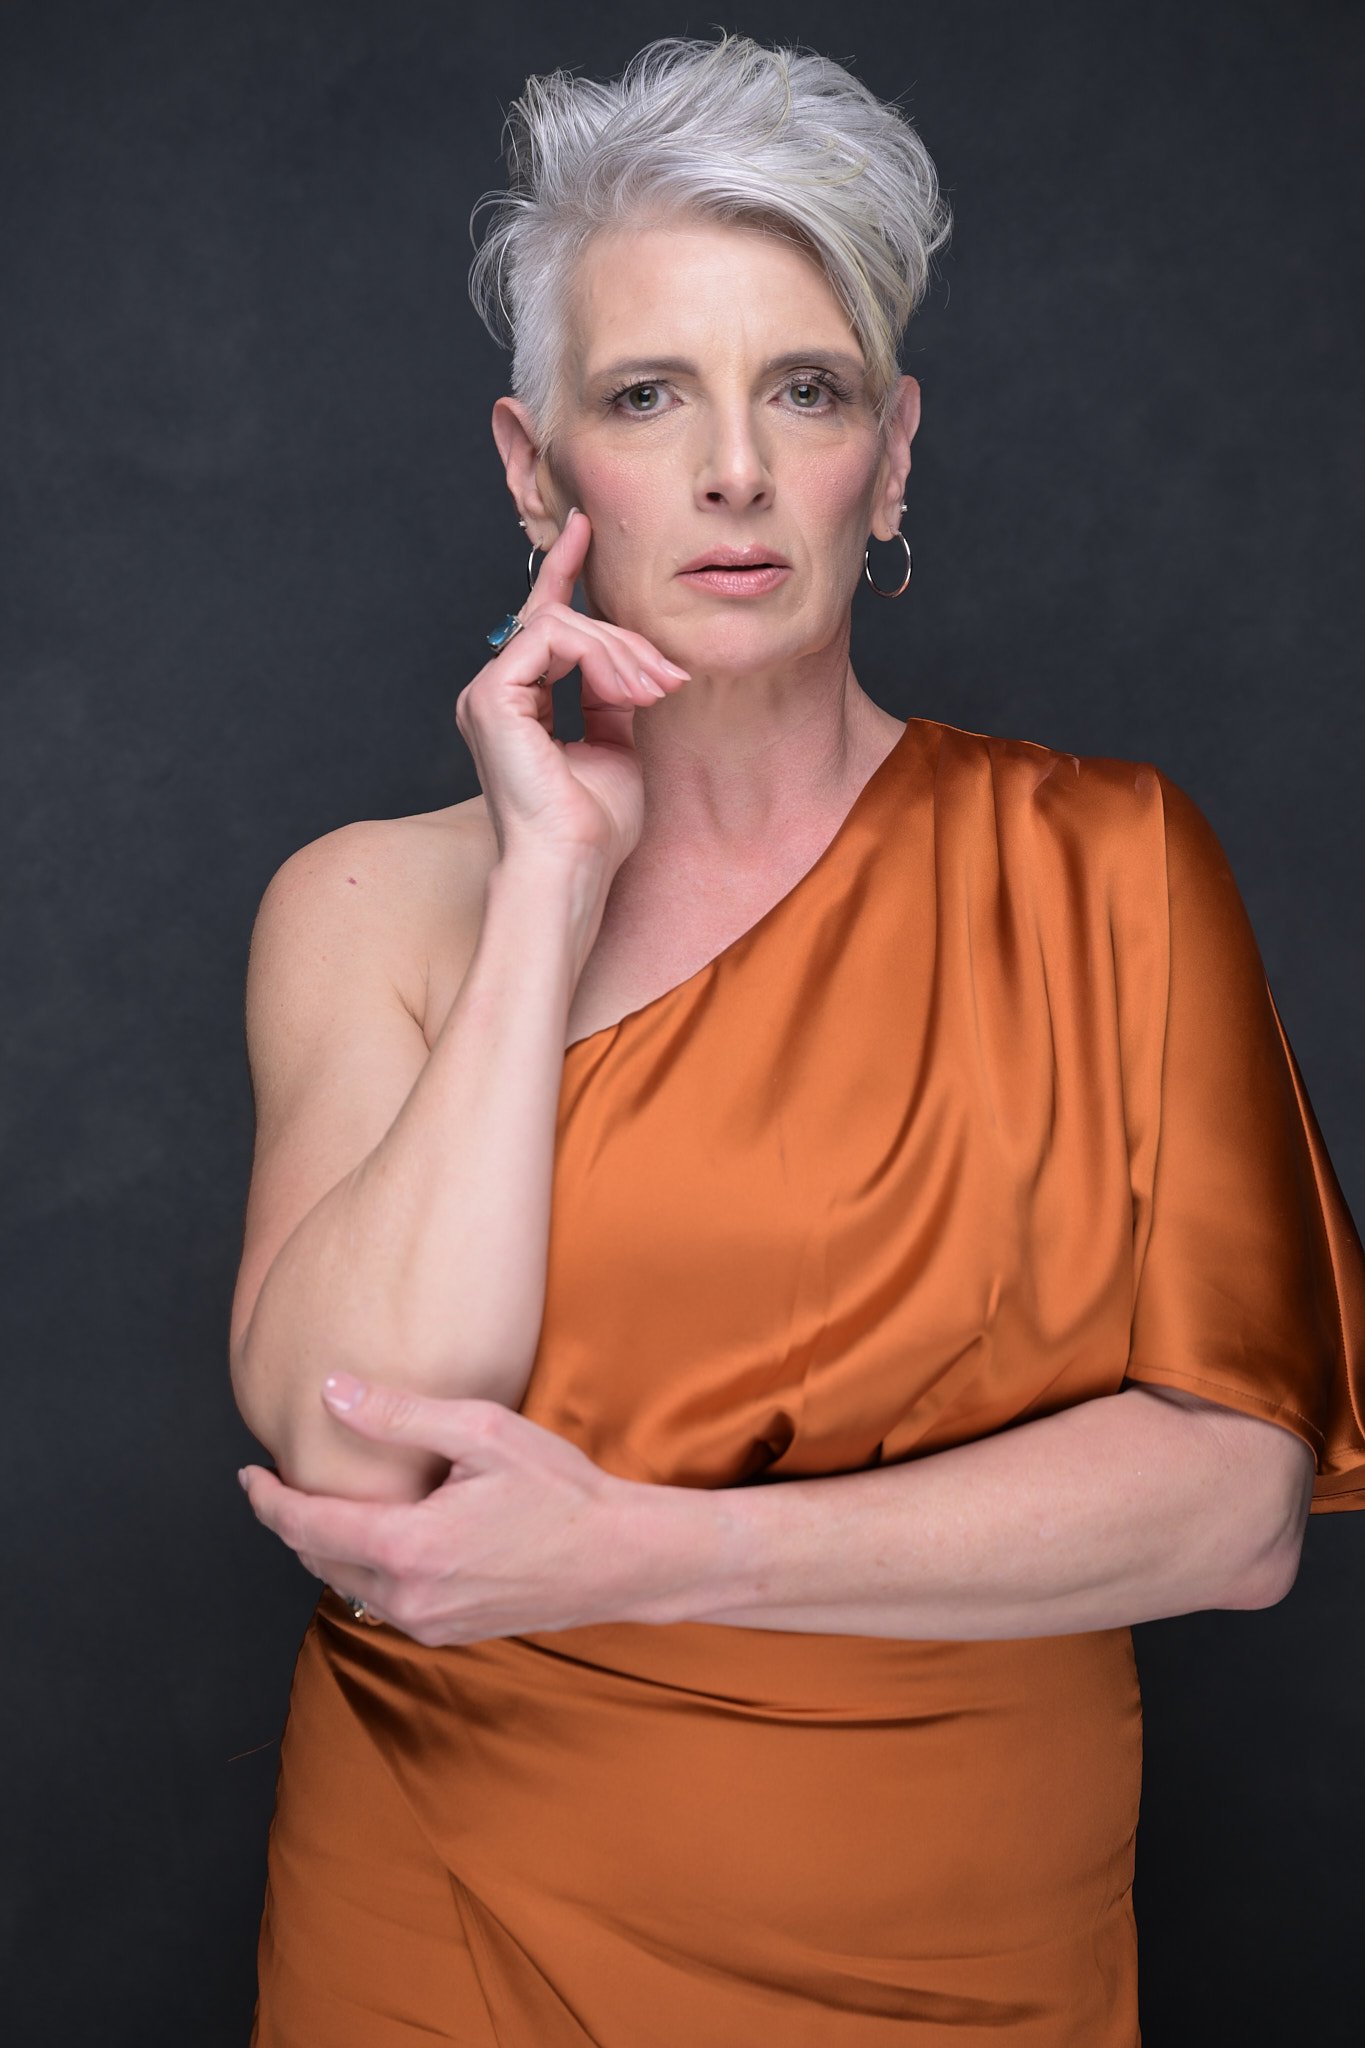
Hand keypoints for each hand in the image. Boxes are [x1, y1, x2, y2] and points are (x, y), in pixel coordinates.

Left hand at [237, 1372, 644, 1644]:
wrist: (620, 1559)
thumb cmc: (561, 1491)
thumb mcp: (483, 1433)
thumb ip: (399, 1415)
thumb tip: (331, 1392)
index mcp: (408, 1548)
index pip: (306, 1527)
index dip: (267, 1500)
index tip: (248, 1473)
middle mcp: (409, 1597)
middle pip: (317, 1559)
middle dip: (293, 1521)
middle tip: (285, 1480)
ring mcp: (428, 1623)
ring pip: (347, 1584)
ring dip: (327, 1546)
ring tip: (328, 1503)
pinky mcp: (448, 1633)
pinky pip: (383, 1601)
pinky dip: (365, 1568)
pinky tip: (380, 1535)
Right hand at [457, 507, 689, 876]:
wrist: (573, 868)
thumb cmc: (594, 828)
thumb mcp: (619, 749)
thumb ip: (615, 701)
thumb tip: (636, 665)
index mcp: (518, 704)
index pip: (542, 623)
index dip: (564, 572)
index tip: (584, 529)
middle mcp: (494, 694)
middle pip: (561, 621)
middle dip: (625, 640)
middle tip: (670, 677)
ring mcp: (487, 693)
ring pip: (560, 624)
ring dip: (620, 652)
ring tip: (653, 691)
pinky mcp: (492, 697)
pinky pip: (551, 640)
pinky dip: (599, 658)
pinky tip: (629, 691)